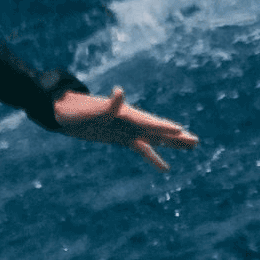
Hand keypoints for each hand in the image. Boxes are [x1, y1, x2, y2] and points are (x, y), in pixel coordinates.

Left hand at [52, 85, 195, 171]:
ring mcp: (126, 130)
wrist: (62, 112)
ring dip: (171, 144)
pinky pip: (141, 148)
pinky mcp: (120, 138)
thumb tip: (120, 92)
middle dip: (176, 137)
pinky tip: (165, 168)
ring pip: (154, 138)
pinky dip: (153, 157)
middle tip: (197, 141)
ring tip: (191, 147)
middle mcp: (129, 122)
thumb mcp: (90, 110)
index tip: (180, 131)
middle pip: (157, 130)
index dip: (163, 127)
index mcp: (125, 115)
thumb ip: (108, 105)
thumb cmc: (75, 110)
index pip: (148, 122)